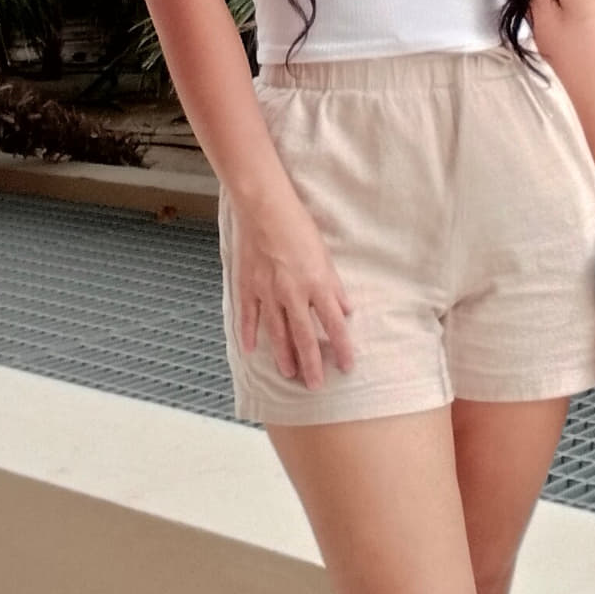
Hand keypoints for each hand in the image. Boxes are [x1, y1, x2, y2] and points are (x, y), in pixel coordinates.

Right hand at [231, 192, 355, 389]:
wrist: (263, 208)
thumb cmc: (297, 225)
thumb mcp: (324, 254)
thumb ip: (334, 286)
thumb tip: (345, 309)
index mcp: (317, 284)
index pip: (334, 324)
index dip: (342, 347)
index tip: (346, 366)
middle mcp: (293, 294)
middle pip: (305, 337)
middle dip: (311, 364)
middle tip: (315, 384)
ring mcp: (267, 293)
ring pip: (277, 333)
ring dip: (284, 355)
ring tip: (289, 373)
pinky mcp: (248, 287)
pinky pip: (249, 317)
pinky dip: (250, 334)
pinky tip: (251, 350)